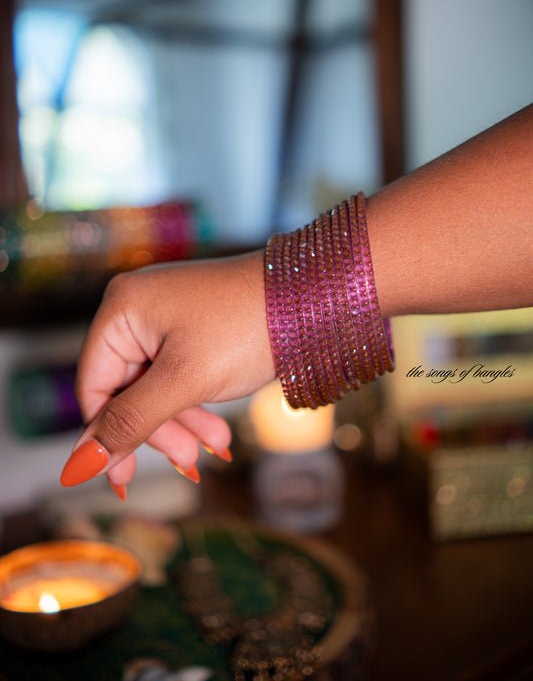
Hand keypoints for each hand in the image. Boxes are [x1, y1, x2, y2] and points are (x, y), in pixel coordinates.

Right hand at [61, 250, 274, 492]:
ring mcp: (167, 318)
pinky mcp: (194, 328)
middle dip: (158, 430)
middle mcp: (138, 309)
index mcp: (122, 310)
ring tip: (215, 448)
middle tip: (187, 462)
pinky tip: (220, 434)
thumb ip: (132, 422)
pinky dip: (197, 405)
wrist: (312, 297)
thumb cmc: (246, 327)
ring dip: (184, 423)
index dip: (106, 436)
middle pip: (127, 389)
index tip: (121, 481)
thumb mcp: (185, 381)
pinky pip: (180, 376)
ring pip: (157, 388)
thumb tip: (82, 464)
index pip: (95, 385)